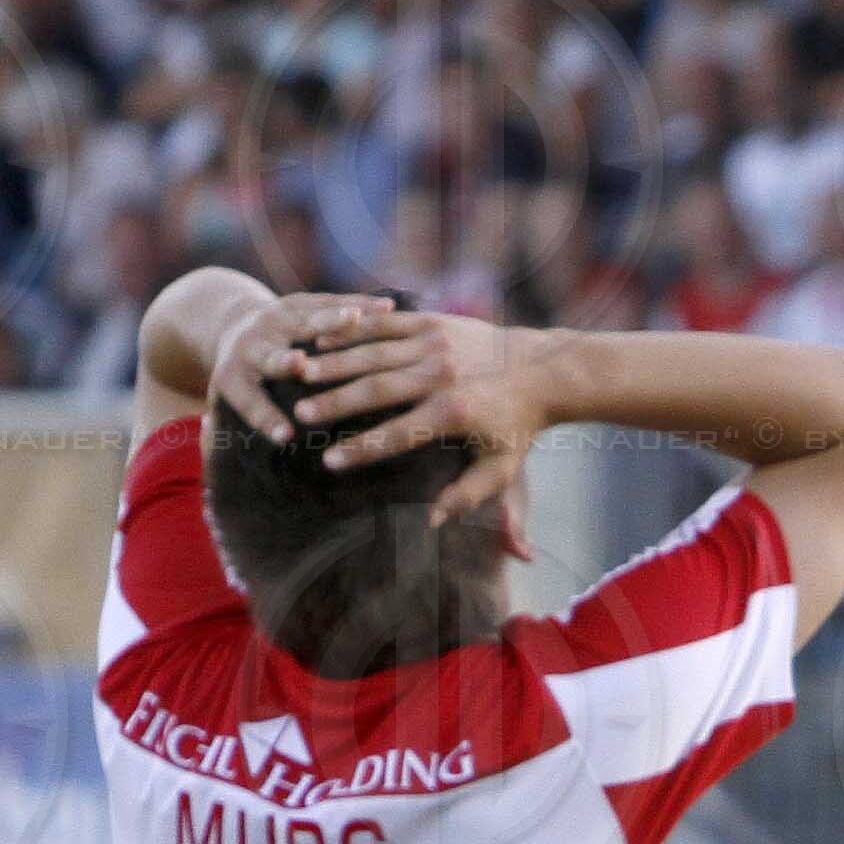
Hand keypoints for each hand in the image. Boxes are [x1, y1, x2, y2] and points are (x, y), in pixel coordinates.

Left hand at [202, 290, 393, 446]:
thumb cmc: (242, 389)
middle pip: (271, 356)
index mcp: (234, 379)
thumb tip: (210, 498)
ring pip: (304, 321)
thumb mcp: (226, 411)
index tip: (285, 437)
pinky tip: (387, 308)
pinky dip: (357, 305)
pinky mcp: (297, 303)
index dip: (266, 418)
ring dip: (330, 321)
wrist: (234, 332)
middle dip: (285, 361)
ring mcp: (274, 320)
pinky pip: (329, 302)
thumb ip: (221, 443)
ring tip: (355, 319)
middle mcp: (252, 346)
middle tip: (298, 365)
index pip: (249, 401)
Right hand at [282, 307, 554, 532]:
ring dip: (334, 364)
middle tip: (300, 415)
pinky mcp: (431, 321)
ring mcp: (434, 344)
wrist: (543, 370)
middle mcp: (439, 375)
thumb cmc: (518, 427)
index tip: (330, 462)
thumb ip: (466, 496)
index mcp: (453, 413)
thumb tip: (430, 521)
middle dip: (335, 403)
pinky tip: (321, 339)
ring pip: (373, 354)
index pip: (396, 434)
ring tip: (301, 376)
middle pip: (375, 390)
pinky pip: (383, 325)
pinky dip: (351, 332)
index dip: (361, 449)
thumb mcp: (500, 469)